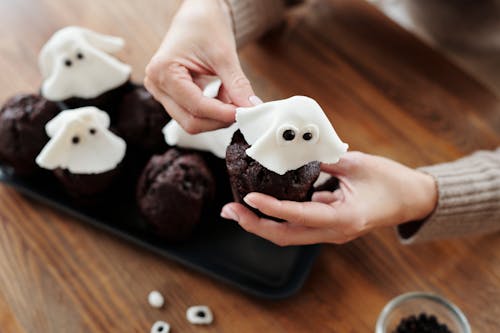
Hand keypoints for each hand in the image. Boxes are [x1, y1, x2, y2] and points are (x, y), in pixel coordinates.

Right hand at [145, 0, 256, 133]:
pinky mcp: (171, 95)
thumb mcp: (224, 55)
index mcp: (163, 71)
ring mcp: (162, 92)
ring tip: (232, 95)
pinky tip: (223, 93)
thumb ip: (237, 85)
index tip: (245, 113)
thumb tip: (252, 109)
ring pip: (192, 120)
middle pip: (190, 121)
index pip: (196, 106)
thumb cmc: (206, 25)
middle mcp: (157, 85)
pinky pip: (193, 113)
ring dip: (216, 115)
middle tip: (242, 110)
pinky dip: (213, 110)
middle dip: (219, 120)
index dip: (222, 114)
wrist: (198, 13)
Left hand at [220, 152, 437, 245]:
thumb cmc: (391, 181)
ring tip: (237, 210)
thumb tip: (293, 151)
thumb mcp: (356, 164)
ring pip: (289, 235)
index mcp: (343, 218)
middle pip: (286, 236)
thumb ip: (324, 159)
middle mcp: (334, 232)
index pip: (299, 216)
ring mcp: (331, 233)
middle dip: (255, 225)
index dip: (272, 208)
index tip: (248, 198)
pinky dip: (278, 217)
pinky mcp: (330, 226)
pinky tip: (264, 205)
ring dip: (263, 223)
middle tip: (229, 211)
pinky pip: (298, 226)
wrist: (413, 199)